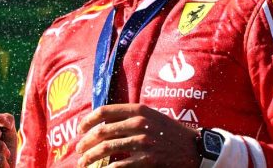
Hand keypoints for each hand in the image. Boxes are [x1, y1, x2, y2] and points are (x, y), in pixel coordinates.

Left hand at [75, 104, 200, 167]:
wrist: (193, 149)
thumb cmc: (169, 133)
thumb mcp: (152, 116)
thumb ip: (130, 116)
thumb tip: (102, 122)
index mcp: (139, 110)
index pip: (104, 111)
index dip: (88, 120)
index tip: (80, 129)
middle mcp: (140, 123)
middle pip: (101, 131)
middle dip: (85, 142)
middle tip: (78, 150)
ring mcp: (143, 142)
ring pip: (105, 149)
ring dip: (89, 158)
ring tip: (83, 163)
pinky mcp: (147, 160)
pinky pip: (118, 167)